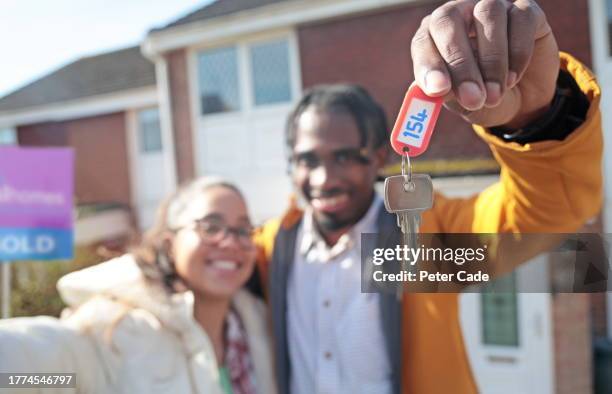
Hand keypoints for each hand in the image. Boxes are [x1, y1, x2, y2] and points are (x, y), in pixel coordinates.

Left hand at [411, 0, 558, 127]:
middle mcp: (459, 13)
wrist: (522, 100)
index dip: (428, 64)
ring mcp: (493, 6)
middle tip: (472, 98)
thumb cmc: (480, 96)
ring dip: (492, 61)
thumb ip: (447, 94)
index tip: (437, 90)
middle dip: (460, 63)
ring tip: (494, 96)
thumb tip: (437, 90)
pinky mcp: (526, 10)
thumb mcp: (460, 102)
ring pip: (488, 15)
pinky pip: (522, 19)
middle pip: (449, 21)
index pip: (422, 41)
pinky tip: (513, 79)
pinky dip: (518, 53)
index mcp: (433, 36)